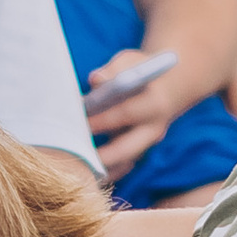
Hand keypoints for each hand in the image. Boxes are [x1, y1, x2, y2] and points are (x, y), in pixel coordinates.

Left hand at [82, 41, 184, 181]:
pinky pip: (120, 168)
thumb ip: (113, 70)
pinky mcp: (137, 153)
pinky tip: (83, 174)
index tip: (77, 121)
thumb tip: (95, 80)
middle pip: (125, 150)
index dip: (100, 120)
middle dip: (97, 155)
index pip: (124, 114)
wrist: (165, 87)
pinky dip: (103, 172)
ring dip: (99, 170)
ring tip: (74, 172)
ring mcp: (146, 145)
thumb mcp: (130, 62)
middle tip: (71, 156)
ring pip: (122, 165)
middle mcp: (154, 130)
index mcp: (154, 105)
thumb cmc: (140, 70)